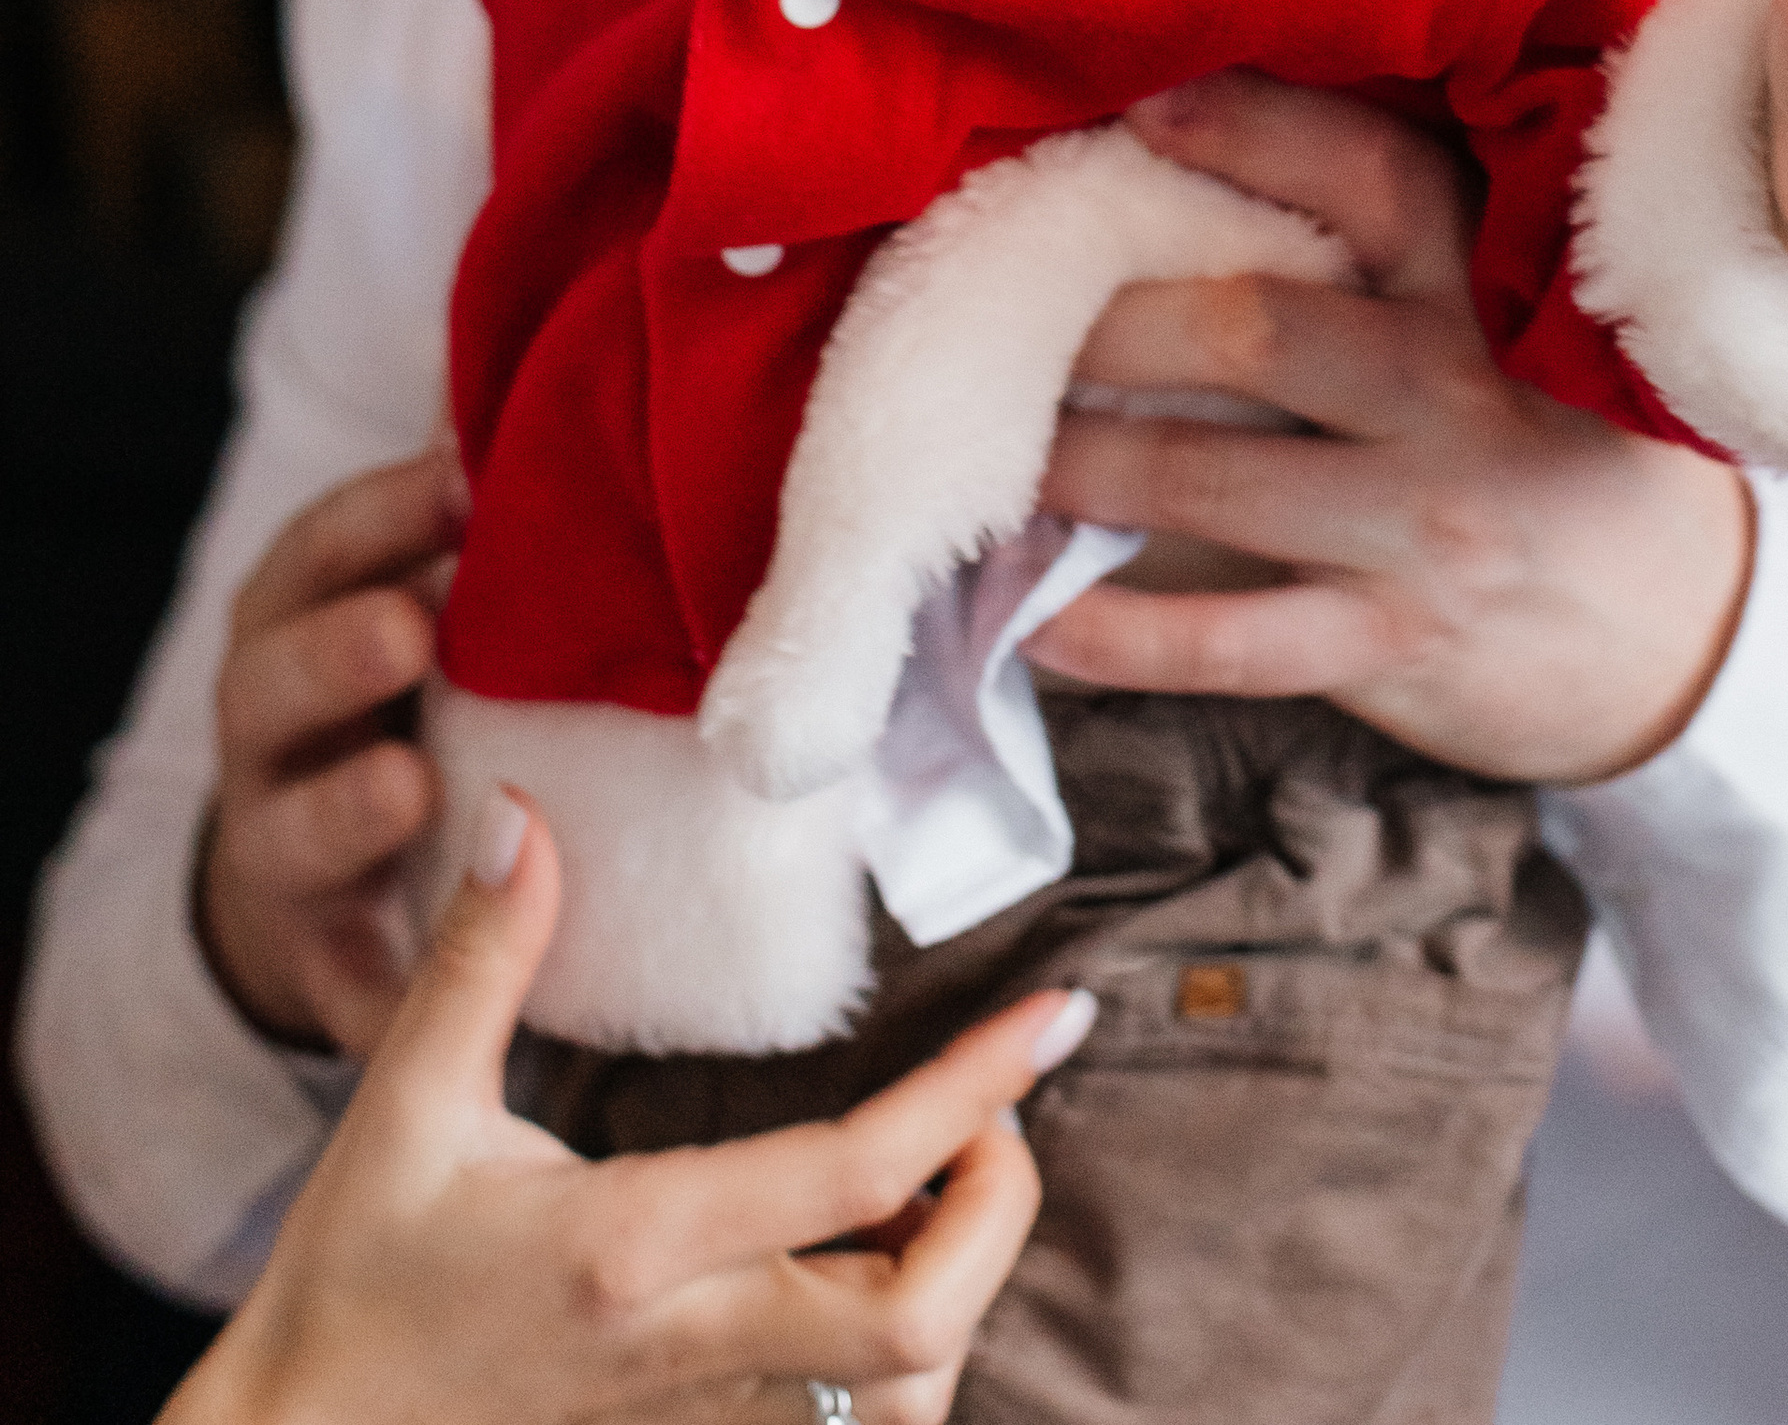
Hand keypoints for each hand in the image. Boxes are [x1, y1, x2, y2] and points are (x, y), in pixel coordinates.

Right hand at [163, 791, 1076, 1424]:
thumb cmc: (348, 1284)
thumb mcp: (405, 1107)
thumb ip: (480, 957)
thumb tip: (520, 810)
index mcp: (633, 1245)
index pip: (857, 1175)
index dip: (975, 1093)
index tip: (1053, 1014)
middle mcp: (688, 1348)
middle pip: (920, 1326)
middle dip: (997, 1215)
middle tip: (994, 1120)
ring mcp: (695, 1419)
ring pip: (897, 1400)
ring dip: (952, 1292)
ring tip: (943, 1185)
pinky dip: (894, 1364)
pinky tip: (874, 1273)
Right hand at [199, 451, 466, 1056]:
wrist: (322, 867)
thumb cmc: (404, 690)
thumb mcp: (409, 590)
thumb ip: (461, 502)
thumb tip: (546, 360)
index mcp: (297, 620)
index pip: (319, 549)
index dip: (381, 512)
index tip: (459, 477)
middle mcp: (272, 730)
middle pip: (276, 681)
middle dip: (339, 651)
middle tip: (410, 629)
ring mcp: (283, 848)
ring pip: (292, 829)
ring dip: (349, 809)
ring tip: (412, 787)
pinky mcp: (320, 959)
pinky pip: (344, 986)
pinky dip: (377, 998)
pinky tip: (414, 1007)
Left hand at [1026, 78, 1752, 783]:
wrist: (1691, 636)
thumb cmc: (1563, 445)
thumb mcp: (1533, 322)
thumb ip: (1414, 263)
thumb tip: (1206, 186)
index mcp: (1492, 288)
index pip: (1373, 176)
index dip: (1252, 132)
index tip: (1139, 115)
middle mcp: (1462, 390)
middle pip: (1257, 326)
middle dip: (1114, 321)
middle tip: (1017, 311)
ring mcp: (1429, 522)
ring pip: (1218, 480)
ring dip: (1085, 462)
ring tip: (1002, 445)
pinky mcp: (1398, 638)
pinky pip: (1234, 641)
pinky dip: (1121, 635)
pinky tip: (1035, 621)